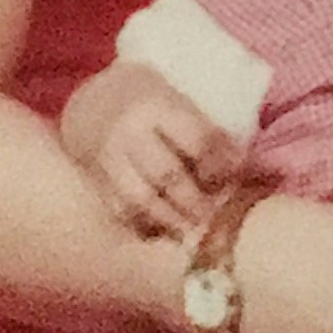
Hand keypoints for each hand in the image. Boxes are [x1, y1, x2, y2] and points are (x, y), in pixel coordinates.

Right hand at [64, 62, 241, 236]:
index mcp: (157, 105)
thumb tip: (239, 166)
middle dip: (196, 202)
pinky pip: (119, 212)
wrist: (93, 101)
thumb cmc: (149, 101)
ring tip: (193, 232)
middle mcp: (129, 132)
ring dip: (171, 221)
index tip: (234, 178)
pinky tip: (163, 232)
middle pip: (167, 175)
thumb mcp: (177, 100)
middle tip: (216, 218)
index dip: (219, 165)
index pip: (196, 139)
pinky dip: (143, 227)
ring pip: (139, 200)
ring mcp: (108, 159)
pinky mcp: (95, 181)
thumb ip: (205, 130)